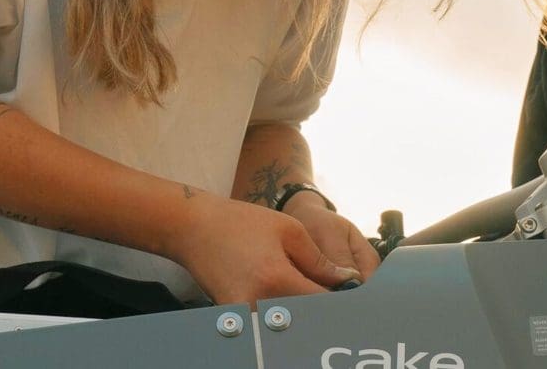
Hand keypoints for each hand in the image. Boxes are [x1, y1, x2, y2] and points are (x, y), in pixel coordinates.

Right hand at [167, 192, 360, 305]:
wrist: (193, 228)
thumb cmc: (241, 223)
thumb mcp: (289, 230)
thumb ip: (319, 261)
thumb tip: (346, 280)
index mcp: (277, 279)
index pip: (322, 303)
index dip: (341, 301)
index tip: (352, 296)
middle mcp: (259, 303)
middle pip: (306, 318)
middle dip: (323, 309)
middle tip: (333, 294)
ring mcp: (244, 313)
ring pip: (287, 322)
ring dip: (303, 312)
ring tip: (309, 291)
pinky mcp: (234, 316)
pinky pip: (267, 321)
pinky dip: (282, 312)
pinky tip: (287, 294)